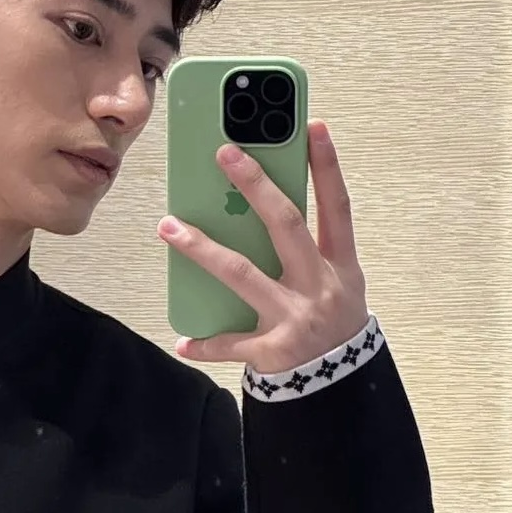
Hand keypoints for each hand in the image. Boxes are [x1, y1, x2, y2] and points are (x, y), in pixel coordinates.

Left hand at [158, 119, 368, 370]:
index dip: (326, 167)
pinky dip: (206, 344)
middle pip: (287, 226)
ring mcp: (296, 317)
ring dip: (202, 249)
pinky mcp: (275, 350)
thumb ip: (307, 247)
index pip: (336, 205)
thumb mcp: (336, 281)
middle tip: (226, 153)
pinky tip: (183, 340)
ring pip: (243, 275)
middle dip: (257, 187)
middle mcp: (320, 285)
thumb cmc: (332, 321)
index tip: (311, 127)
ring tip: (168, 227)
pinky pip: (232, 343)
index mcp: (340, 264)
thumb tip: (257, 206)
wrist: (343, 385)